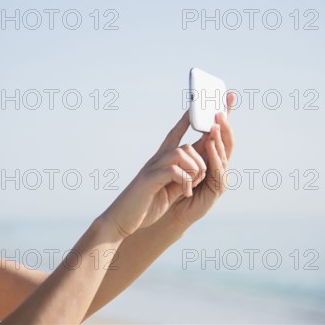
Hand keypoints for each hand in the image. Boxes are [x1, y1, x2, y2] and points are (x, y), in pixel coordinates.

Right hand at [99, 92, 234, 238]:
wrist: (122, 219)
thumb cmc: (145, 205)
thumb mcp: (168, 189)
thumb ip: (181, 177)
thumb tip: (196, 169)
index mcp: (161, 161)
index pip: (175, 134)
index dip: (186, 119)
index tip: (196, 105)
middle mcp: (157, 160)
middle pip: (187, 145)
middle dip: (202, 160)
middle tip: (200, 179)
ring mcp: (153, 168)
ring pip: (183, 153)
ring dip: (195, 170)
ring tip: (192, 186)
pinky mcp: (150, 179)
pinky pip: (175, 170)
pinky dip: (185, 181)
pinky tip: (185, 193)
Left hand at [168, 92, 235, 228]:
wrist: (168, 211)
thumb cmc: (172, 184)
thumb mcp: (179, 158)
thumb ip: (187, 141)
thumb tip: (190, 114)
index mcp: (209, 154)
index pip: (219, 130)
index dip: (225, 113)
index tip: (227, 94)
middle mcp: (217, 163)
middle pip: (226, 140)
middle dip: (225, 123)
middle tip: (220, 108)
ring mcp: (219, 176)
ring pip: (224, 154)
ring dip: (220, 139)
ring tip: (216, 125)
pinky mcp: (216, 190)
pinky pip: (218, 170)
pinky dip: (214, 157)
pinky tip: (210, 146)